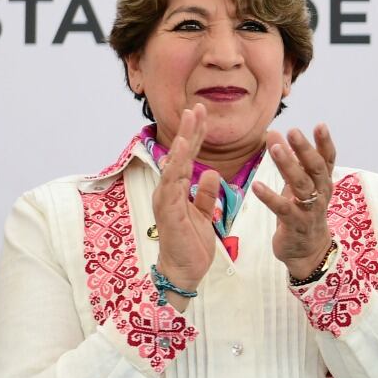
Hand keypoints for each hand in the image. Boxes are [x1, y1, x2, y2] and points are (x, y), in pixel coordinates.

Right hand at [151, 105, 221, 292]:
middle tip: (198, 105)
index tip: (202, 113)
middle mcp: (169, 190)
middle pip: (179, 154)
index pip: (188, 157)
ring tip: (191, 118)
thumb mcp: (205, 214)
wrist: (184, 272)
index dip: (195, 135)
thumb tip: (212, 173)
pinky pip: (172, 183)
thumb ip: (206, 195)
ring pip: (174, 163)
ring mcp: (166, 199)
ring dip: (183, 139)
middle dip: (189, 130)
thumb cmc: (191, 244)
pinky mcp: (168, 210)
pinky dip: (176, 164)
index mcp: (178, 190)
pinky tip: (182, 149)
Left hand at [252, 124, 336, 278]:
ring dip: (288, 166)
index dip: (325, 143)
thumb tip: (275, 132)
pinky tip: (257, 186)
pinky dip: (270, 197)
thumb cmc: (302, 212)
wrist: (308, 251)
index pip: (327, 160)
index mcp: (323, 183)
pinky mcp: (295, 225)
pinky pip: (283, 209)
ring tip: (274, 149)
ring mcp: (310, 210)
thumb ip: (290, 160)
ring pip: (301, 185)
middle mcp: (321, 194)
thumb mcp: (299, 185)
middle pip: (316, 169)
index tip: (320, 125)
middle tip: (293, 131)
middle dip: (305, 149)